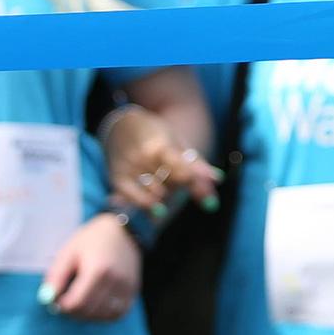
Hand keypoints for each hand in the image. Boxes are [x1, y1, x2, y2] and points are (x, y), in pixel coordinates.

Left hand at [41, 216, 143, 321]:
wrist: (123, 231)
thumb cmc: (92, 239)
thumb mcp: (69, 252)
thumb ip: (56, 276)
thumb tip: (47, 298)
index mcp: (98, 270)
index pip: (77, 303)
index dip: (62, 306)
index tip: (56, 299)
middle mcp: (116, 281)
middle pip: (90, 311)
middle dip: (73, 312)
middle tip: (66, 301)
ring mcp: (127, 287)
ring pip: (104, 315)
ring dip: (88, 314)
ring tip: (80, 302)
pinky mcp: (133, 291)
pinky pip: (118, 313)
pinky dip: (104, 314)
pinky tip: (95, 305)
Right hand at [102, 105, 220, 217]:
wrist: (122, 126)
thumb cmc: (156, 135)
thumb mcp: (178, 144)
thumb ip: (197, 165)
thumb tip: (217, 180)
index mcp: (160, 145)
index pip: (180, 168)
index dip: (192, 179)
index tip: (201, 184)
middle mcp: (142, 157)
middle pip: (169, 184)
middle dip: (178, 187)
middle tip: (178, 182)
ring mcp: (128, 169)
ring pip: (154, 194)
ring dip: (165, 197)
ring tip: (164, 188)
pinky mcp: (116, 179)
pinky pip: (133, 199)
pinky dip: (145, 205)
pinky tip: (156, 208)